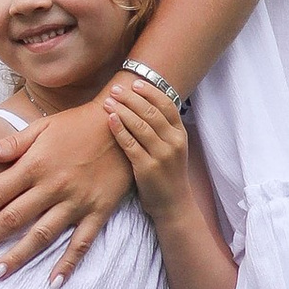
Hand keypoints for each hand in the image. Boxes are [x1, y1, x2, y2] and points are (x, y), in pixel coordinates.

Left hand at [0, 95, 131, 283]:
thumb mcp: (43, 127)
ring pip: (42, 234)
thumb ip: (12, 143)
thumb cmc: (78, 124)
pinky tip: (54, 283)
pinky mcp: (99, 211)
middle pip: (13, 217)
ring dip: (17, 256)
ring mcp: (77, 201)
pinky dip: (68, 263)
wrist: (124, 124)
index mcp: (36, 164)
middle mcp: (53, 185)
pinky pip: (82, 242)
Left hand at [100, 72, 189, 224]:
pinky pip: (130, 144)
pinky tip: (110, 119)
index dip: (150, 92)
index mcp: (180, 134)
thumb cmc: (168, 174)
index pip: (167, 105)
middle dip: (131, 98)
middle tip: (116, 89)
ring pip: (140, 125)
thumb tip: (144, 104)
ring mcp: (161, 155)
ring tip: (108, 101)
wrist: (174, 205)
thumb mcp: (173, 148)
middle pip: (151, 112)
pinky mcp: (147, 168)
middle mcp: (173, 142)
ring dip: (122, 110)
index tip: (135, 83)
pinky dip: (119, 129)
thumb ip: (163, 128)